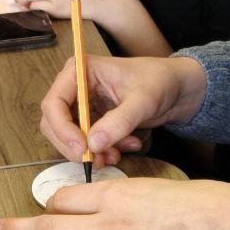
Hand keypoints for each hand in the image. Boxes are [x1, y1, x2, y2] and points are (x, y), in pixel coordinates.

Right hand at [39, 55, 207, 164]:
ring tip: (120, 153)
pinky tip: (127, 146)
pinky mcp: (90, 119)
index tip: (83, 148)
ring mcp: (81, 105)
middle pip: (54, 124)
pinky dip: (103, 150)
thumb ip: (119, 122)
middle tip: (100, 159)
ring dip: (92, 151)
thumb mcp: (143, 101)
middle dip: (76, 145)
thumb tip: (92, 144)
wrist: (175, 88)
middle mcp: (74, 87)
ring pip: (69, 137)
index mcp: (80, 70)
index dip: (62, 129)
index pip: (54, 103)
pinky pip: (86, 142)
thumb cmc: (159, 81)